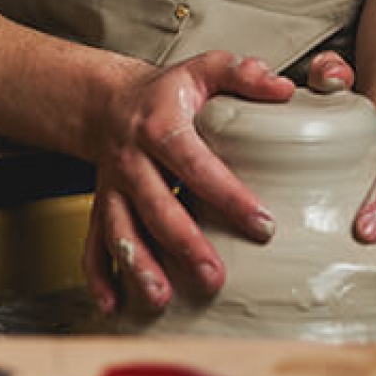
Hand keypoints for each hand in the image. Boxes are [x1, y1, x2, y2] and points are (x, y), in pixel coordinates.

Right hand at [82, 51, 295, 317]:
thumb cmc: (167, 92)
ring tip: (161, 298)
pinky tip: (112, 305)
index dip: (228, 194)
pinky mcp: (100, 207)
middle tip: (215, 276)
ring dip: (139, 265)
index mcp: (160, 126)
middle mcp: (131, 160)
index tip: (263, 224)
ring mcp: (111, 188)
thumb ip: (242, 74)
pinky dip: (98, 277)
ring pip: (120, 229)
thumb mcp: (204, 69)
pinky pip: (92, 244)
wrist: (107, 101)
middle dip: (184, 243)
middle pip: (155, 205)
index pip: (196, 163)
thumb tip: (283, 89)